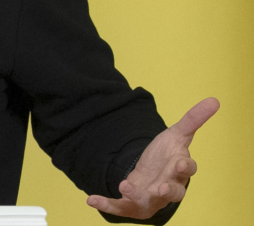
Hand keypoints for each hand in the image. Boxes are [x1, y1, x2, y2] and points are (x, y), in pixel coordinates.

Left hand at [86, 97, 218, 219]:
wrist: (152, 175)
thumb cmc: (168, 156)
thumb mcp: (177, 134)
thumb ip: (193, 119)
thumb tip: (214, 100)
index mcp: (179, 170)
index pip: (187, 169)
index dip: (184, 167)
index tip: (179, 163)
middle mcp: (168, 187)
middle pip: (173, 192)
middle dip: (167, 191)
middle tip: (159, 189)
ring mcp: (150, 198)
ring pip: (147, 202)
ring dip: (136, 195)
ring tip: (125, 185)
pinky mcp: (132, 204)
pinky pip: (120, 206)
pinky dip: (107, 204)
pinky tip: (92, 199)